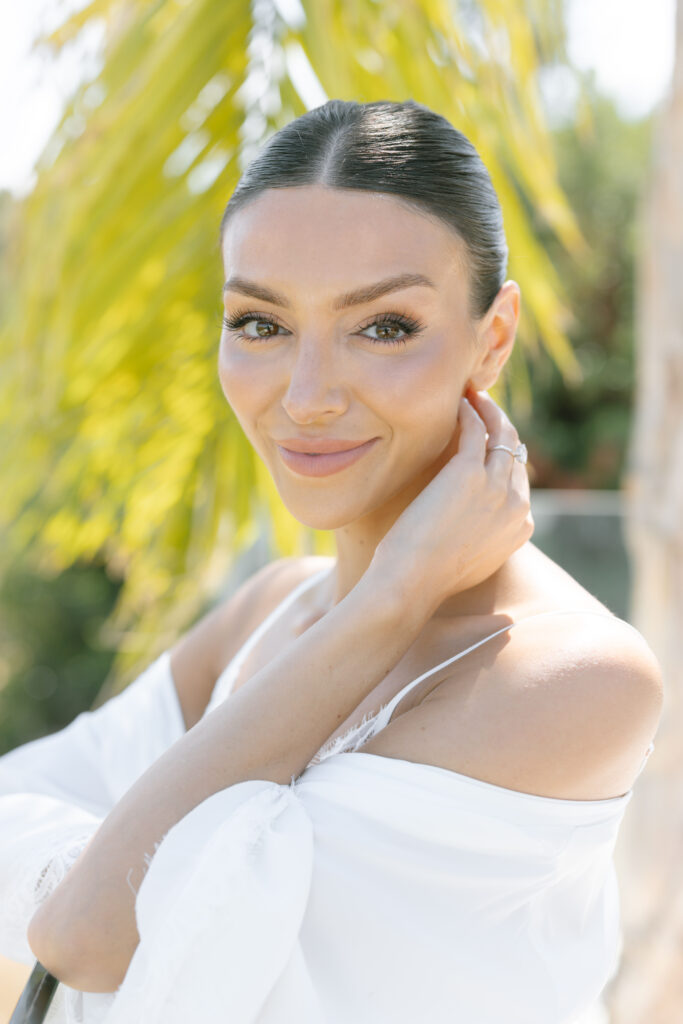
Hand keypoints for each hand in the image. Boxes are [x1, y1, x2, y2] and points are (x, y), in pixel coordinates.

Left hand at [368, 389, 533, 614]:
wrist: (412, 583)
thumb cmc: (429, 579)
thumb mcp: (471, 564)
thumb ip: (485, 543)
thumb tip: (474, 532)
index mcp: (522, 527)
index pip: (521, 479)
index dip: (505, 456)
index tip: (491, 442)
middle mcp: (518, 504)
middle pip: (516, 452)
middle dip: (502, 427)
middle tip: (485, 408)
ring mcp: (497, 486)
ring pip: (504, 434)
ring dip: (491, 410)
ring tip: (474, 396)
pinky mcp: (469, 472)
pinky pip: (477, 429)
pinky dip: (471, 411)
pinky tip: (459, 402)